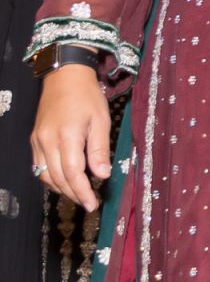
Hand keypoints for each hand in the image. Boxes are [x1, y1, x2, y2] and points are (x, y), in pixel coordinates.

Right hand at [29, 63, 110, 210]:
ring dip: (61, 188)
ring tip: (78, 195)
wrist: (64, 76)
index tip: (93, 204)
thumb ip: (100, 149)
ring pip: (45, 175)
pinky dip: (50, 177)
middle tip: (88, 203)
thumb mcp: (101, 121)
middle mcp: (47, 141)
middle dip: (73, 194)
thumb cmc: (87, 96)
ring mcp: (38, 140)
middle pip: (57, 177)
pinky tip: (63, 180)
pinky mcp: (35, 138)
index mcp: (67, 136)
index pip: (72, 173)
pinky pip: (39, 165)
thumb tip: (102, 175)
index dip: (82, 192)